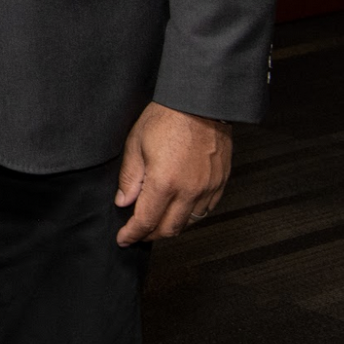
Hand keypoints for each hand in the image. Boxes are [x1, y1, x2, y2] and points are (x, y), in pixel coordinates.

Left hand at [114, 102, 233, 245]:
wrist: (200, 104)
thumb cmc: (166, 118)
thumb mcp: (135, 144)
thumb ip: (129, 177)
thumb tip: (123, 201)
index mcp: (164, 183)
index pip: (146, 221)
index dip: (132, 234)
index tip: (124, 239)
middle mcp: (189, 191)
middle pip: (170, 228)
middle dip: (151, 235)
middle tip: (138, 233)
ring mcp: (208, 189)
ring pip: (190, 222)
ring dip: (172, 226)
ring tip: (157, 221)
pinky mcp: (220, 183)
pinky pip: (206, 210)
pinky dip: (190, 215)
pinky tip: (179, 209)